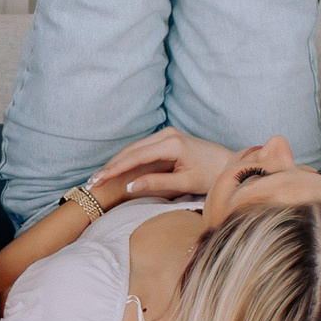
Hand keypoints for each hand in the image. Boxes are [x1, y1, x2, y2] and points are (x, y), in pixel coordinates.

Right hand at [91, 128, 232, 198]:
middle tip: (92, 182)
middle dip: (110, 166)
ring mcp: (166, 134)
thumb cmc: (211, 175)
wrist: (229, 163)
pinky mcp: (167, 138)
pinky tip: (116, 169)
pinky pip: (141, 148)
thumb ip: (156, 183)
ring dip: (116, 162)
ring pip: (134, 148)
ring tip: (99, 177)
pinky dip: (127, 159)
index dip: (114, 170)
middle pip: (130, 150)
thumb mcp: (185, 183)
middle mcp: (166, 134)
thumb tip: (129, 186)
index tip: (97, 181)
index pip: (135, 157)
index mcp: (172, 144)